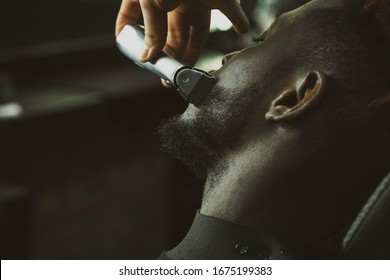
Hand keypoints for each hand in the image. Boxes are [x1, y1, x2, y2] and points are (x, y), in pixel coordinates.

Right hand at [116, 0, 248, 64]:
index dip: (134, 39)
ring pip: (195, 32)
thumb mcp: (153, 0)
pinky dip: (238, 21)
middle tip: (169, 76)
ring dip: (193, 50)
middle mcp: (172, 1)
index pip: (134, 21)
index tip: (138, 58)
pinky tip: (242, 31)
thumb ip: (153, 29)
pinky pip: (231, 12)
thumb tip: (147, 57)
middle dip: (169, 55)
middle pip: (170, 34)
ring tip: (190, 69)